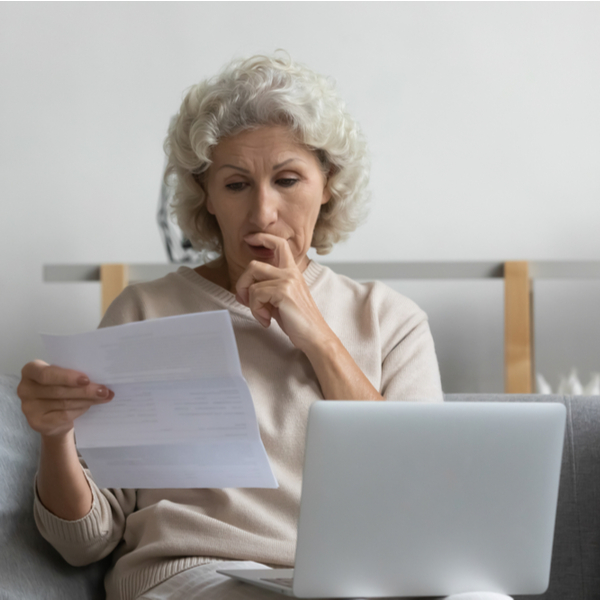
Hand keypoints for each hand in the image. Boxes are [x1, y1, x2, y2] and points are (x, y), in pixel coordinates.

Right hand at [18, 360, 113, 438]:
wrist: (54, 415)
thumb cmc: (60, 388)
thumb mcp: (62, 377)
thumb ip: (72, 375)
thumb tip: (99, 377)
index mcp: (31, 370)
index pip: (46, 373)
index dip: (66, 377)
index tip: (87, 379)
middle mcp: (25, 388)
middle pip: (59, 390)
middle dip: (85, 390)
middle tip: (104, 390)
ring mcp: (28, 408)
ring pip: (64, 403)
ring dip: (88, 400)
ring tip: (104, 396)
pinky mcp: (36, 422)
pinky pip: (64, 415)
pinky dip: (80, 409)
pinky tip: (91, 405)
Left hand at [235, 233, 332, 351]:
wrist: (315, 336)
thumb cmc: (298, 321)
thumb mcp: (279, 301)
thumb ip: (264, 291)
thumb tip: (241, 291)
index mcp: (292, 271)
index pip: (278, 244)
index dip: (262, 238)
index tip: (250, 238)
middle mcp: (291, 272)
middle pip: (254, 265)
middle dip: (242, 284)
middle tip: (245, 301)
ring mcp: (288, 280)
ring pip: (252, 282)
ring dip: (250, 302)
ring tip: (262, 315)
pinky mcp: (283, 291)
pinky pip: (255, 295)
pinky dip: (256, 310)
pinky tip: (267, 320)